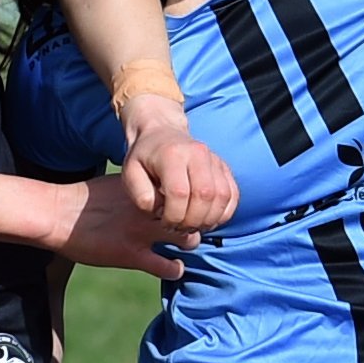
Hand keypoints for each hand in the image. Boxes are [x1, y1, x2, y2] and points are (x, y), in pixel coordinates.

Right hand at [45, 173, 197, 280]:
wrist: (57, 214)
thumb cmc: (84, 200)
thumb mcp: (117, 186)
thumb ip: (140, 190)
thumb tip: (157, 192)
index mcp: (144, 188)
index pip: (183, 191)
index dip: (192, 199)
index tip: (192, 204)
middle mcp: (148, 208)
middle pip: (192, 213)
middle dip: (198, 221)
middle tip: (194, 226)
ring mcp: (141, 232)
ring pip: (187, 239)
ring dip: (190, 244)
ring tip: (186, 246)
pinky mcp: (131, 255)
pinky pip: (166, 266)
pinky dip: (175, 269)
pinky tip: (174, 268)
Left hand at [118, 93, 238, 231]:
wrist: (162, 133)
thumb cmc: (144, 158)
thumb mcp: (130, 174)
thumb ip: (141, 195)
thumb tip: (161, 211)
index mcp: (172, 155)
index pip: (179, 193)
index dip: (173, 216)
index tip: (164, 223)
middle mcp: (198, 153)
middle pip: (204, 195)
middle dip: (192, 221)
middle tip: (179, 228)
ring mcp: (215, 159)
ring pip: (222, 197)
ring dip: (209, 220)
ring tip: (192, 226)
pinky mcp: (225, 168)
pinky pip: (233, 195)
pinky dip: (223, 214)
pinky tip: (207, 220)